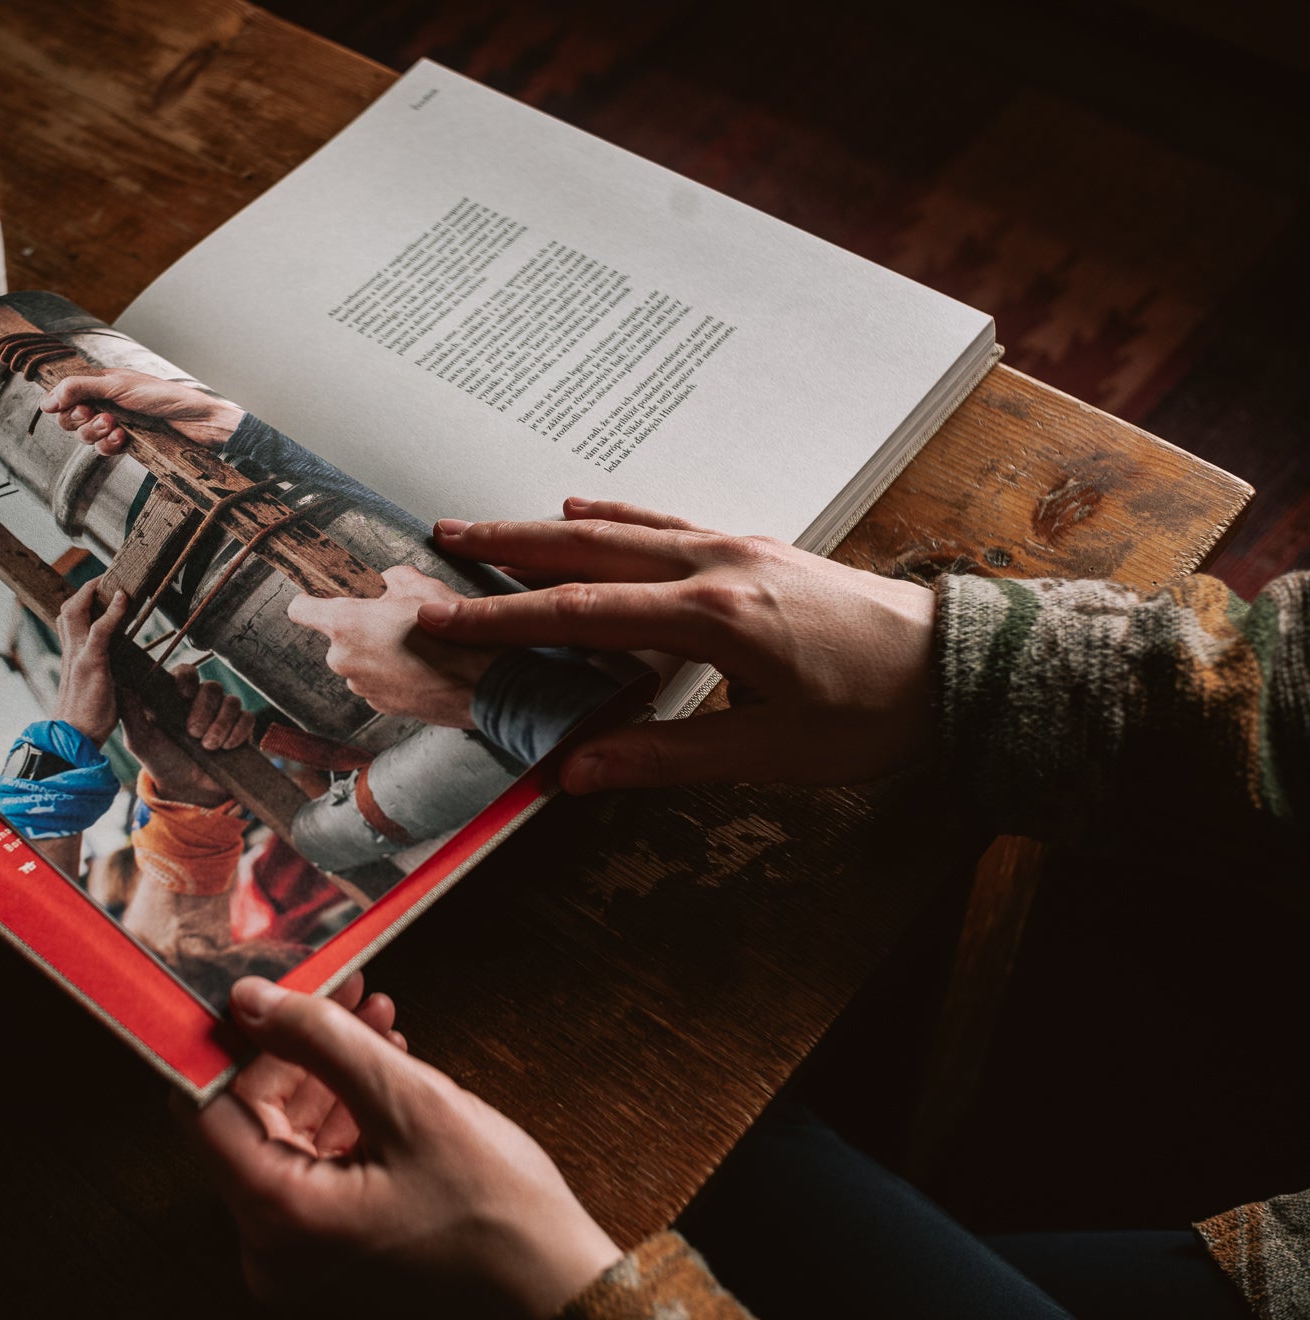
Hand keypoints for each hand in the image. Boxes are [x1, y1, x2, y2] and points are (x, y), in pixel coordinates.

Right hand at [40, 367, 244, 454]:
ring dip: (96, 433)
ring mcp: (115, 423)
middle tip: (101, 416)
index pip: (66, 395)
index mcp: (101, 383)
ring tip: (116, 426)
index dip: (62, 404)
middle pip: (70, 419)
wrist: (197, 422)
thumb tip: (45, 400)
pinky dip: (110, 445)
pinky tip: (124, 438)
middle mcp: (105, 402)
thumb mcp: (117, 386)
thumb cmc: (163, 396)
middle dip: (80, 420)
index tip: (74, 406)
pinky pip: (104, 450)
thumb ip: (79, 389)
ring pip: (86, 436)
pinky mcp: (126, 442)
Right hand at [50, 580, 130, 744]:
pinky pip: (100, 630)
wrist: (73, 739)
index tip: (100, 592)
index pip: (69, 620)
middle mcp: (71, 652)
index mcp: (72, 657)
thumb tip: (121, 675)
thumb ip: (103, 675)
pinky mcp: (90, 664)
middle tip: (107, 580)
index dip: (82, 602)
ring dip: (95, 592)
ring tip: (115, 582)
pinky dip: (112, 611)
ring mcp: (78, 656)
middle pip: (68, 609)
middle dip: (86, 590)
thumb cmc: (87, 720)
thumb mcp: (95, 690)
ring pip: (77, 611)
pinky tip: (123, 599)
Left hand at [119, 664, 256, 807]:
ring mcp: (223, 713)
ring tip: (209, 746)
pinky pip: (247, 718)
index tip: (183, 694)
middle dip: (204, 710)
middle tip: (194, 733)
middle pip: (212, 687)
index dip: (188, 678)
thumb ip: (131, 713)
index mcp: (177, 696)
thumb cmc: (161, 761)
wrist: (186, 790)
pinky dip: (238, 731)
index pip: (186, 672)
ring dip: (221, 724)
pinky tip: (226, 747)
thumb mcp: (140, 740)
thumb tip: (122, 685)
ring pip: (231, 702)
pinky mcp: (240, 728)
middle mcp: (202, 701)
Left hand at [179, 977, 619, 1318]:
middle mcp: (270, 1245)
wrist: (552, 1284)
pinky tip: (382, 1066)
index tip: (262, 988)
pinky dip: (342, 1112)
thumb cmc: (493, 1210)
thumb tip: (249, 998)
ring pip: (284, 1134)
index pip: (204, 1108)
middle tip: (342, 991)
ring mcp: (298, 1251)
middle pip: (247, 1118)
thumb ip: (320, 1040)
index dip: (230, 1039)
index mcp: (278, 1214)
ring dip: (324, 1070)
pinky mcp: (327, 1246)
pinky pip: (312, 1162)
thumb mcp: (408, 1101)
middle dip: (294, 1046)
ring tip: (374, 1019)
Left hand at [285, 567, 502, 728]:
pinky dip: (392, 673)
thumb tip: (388, 579)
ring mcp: (362, 686)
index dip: (309, 599)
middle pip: (338, 637)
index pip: (301, 609)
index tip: (316, 598)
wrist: (482, 684)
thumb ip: (393, 577)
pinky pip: (378, 681)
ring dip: (378, 651)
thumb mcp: (423, 586)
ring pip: (360, 660)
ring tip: (416, 644)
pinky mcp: (381, 706)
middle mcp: (345, 659)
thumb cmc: (451, 633)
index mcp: (345, 624)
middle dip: (361, 626)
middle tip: (395, 618)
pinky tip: (422, 664)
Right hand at [420, 497, 935, 791]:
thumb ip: (665, 758)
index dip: (502, 618)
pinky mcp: (754, 548)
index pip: (581, 613)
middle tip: (437, 539)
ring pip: (620, 530)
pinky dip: (612, 519)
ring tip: (486, 527)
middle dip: (505, 549)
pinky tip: (584, 512)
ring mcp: (736, 547)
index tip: (442, 618)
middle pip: (586, 552)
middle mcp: (717, 566)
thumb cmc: (874, 716)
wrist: (958, 667)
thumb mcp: (770, 756)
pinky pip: (663, 523)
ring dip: (546, 527)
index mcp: (714, 617)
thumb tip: (573, 773)